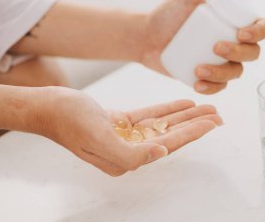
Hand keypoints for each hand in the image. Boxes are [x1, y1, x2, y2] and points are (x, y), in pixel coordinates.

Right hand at [34, 87, 221, 175]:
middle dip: (194, 125)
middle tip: (217, 115)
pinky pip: (149, 115)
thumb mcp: (98, 139)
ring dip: (184, 116)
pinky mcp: (120, 122)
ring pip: (162, 125)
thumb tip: (161, 154)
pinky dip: (166, 110)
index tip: (212, 123)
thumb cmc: (68, 122)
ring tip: (205, 108)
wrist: (48, 108)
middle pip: (170, 135)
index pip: (167, 145)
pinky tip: (181, 104)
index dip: (192, 133)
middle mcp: (128, 149)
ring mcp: (124, 135)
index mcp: (125, 159)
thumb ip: (130, 154)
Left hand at [142, 0, 264, 93]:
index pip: (263, 27)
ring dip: (221, 74)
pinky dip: (211, 88)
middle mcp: (234, 42)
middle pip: (252, 53)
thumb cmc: (169, 12)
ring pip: (236, 73)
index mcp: (236, 22)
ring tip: (198, 69)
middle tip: (215, 47)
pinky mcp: (209, 77)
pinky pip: (219, 87)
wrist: (147, 37)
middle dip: (239, 53)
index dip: (260, 32)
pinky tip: (197, 85)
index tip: (241, 33)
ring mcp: (222, 62)